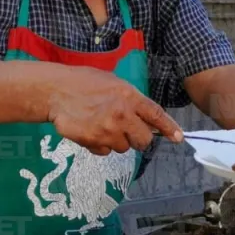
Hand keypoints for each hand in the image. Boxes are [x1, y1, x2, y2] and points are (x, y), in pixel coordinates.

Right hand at [46, 67, 181, 154]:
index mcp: (129, 96)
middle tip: (127, 130)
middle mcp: (122, 115)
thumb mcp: (113, 83)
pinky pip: (105, 151)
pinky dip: (100, 145)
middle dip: (138, 138)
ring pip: (123, 148)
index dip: (169, 128)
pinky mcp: (93, 141)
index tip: (179, 138)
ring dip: (116, 140)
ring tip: (101, 124)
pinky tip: (90, 130)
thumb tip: (148, 118)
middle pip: (143, 140)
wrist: (55, 91)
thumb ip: (131, 100)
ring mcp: (107, 130)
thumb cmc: (84, 83)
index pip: (156, 115)